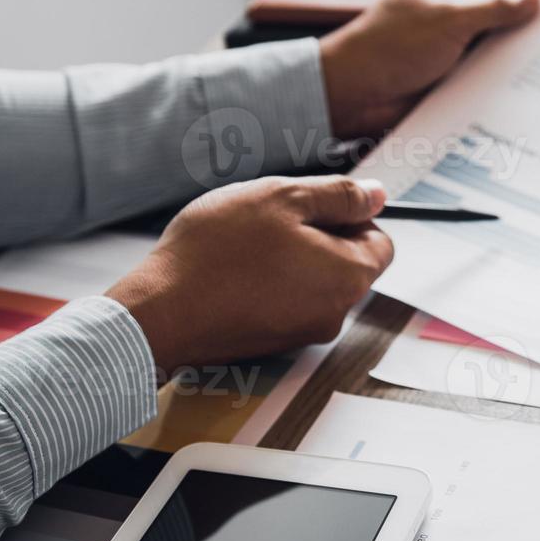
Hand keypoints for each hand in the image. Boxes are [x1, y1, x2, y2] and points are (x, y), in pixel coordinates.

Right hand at [106, 176, 393, 369]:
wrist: (158, 313)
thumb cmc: (217, 253)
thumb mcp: (283, 198)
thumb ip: (338, 196)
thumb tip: (376, 196)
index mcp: (349, 277)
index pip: (381, 241)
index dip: (349, 216)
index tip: (309, 206)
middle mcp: (335, 314)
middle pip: (346, 263)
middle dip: (316, 236)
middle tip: (269, 222)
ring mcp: (303, 334)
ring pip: (312, 281)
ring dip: (288, 258)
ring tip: (245, 246)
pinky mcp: (271, 344)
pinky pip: (284, 303)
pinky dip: (267, 284)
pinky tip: (232, 271)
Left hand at [320, 0, 539, 138]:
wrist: (348, 94)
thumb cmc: (389, 46)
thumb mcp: (447, 21)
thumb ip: (492, 10)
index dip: (531, 1)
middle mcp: (450, 19)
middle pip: (501, 24)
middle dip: (528, 38)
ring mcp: (447, 52)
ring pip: (492, 57)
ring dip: (513, 69)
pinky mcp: (444, 83)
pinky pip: (478, 84)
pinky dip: (496, 91)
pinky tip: (523, 103)